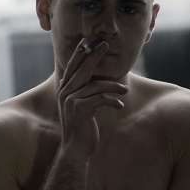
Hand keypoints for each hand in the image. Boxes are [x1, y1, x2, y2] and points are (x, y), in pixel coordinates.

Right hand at [58, 38, 127, 158]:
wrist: (75, 149)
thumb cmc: (82, 127)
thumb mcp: (82, 107)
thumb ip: (85, 92)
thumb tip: (97, 80)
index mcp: (65, 90)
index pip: (73, 66)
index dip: (81, 53)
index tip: (92, 41)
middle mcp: (65, 93)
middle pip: (82, 69)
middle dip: (95, 55)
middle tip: (106, 45)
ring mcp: (71, 100)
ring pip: (95, 85)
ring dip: (113, 87)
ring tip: (125, 90)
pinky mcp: (80, 109)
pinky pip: (100, 99)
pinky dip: (112, 101)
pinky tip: (120, 106)